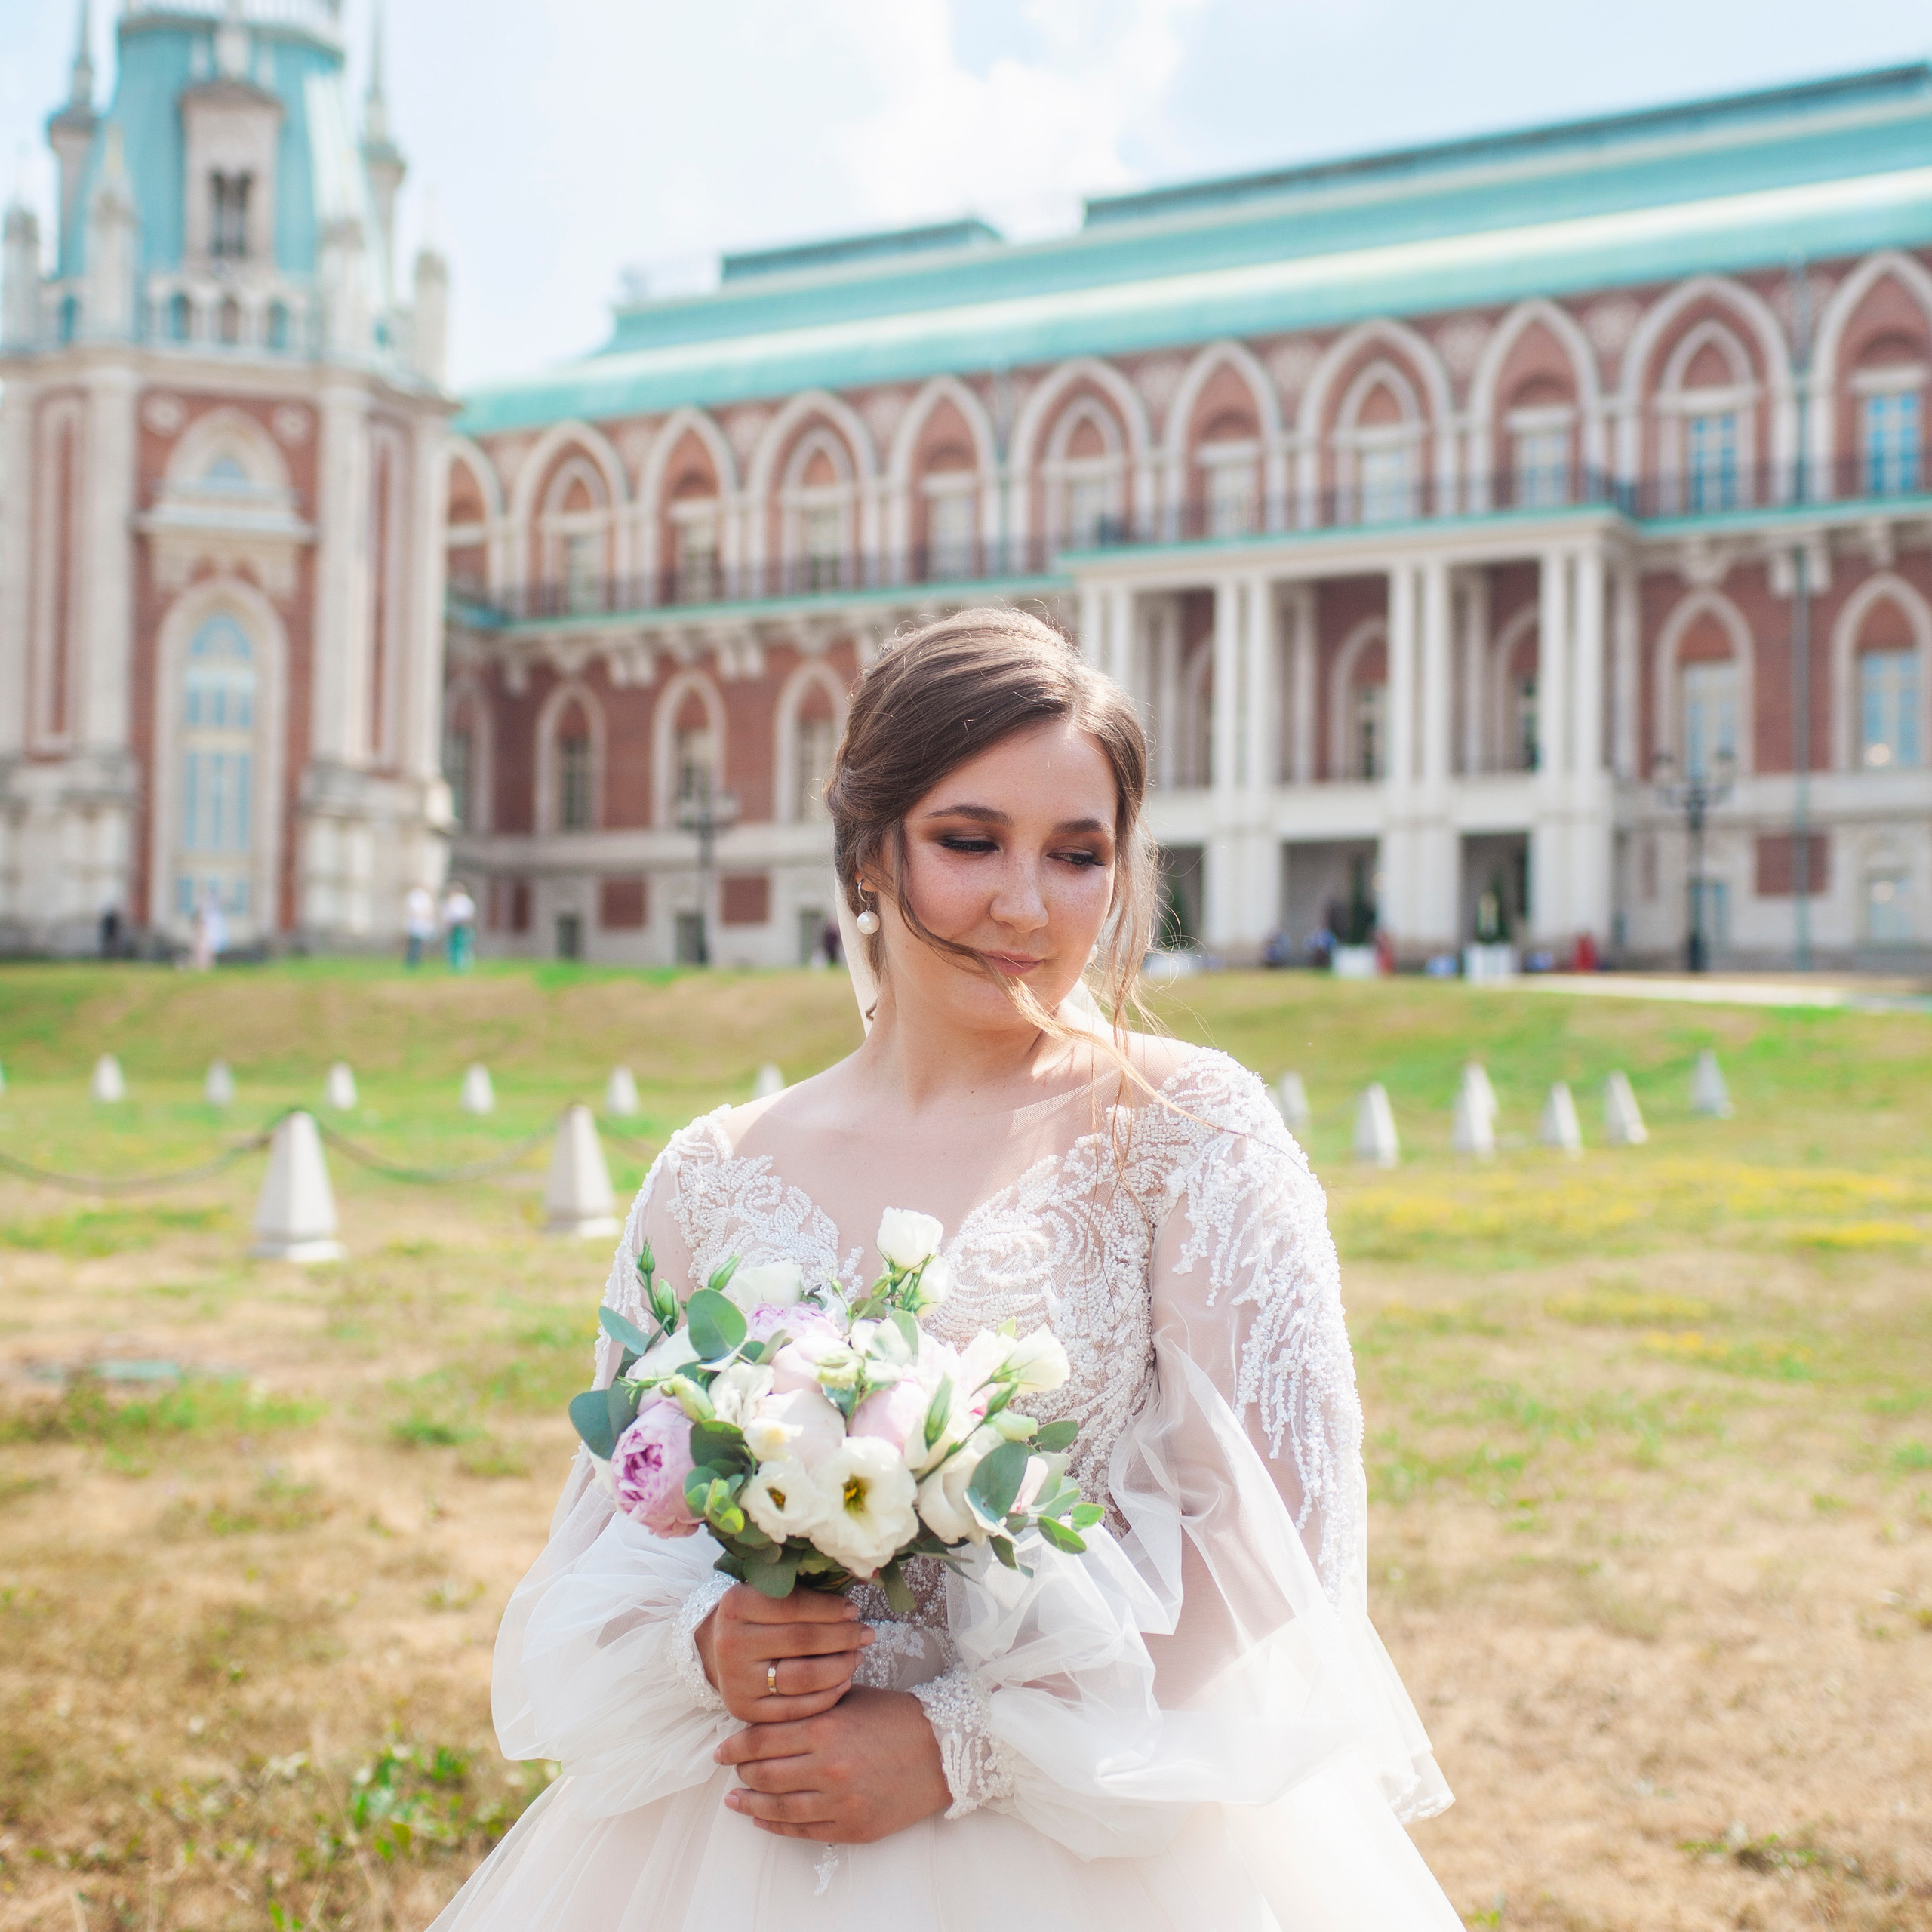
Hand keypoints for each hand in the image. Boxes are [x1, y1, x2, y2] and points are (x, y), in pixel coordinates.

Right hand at [695, 1583, 872, 1724]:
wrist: (719, 1651)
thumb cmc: (758, 1616)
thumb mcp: (768, 1594)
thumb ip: (801, 1591)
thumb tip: (851, 1596)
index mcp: (735, 1604)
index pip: (793, 1605)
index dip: (829, 1608)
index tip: (854, 1610)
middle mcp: (730, 1642)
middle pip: (801, 1640)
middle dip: (842, 1637)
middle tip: (866, 1634)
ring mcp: (735, 1680)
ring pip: (801, 1677)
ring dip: (839, 1667)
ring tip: (857, 1657)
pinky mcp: (744, 1710)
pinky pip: (794, 1708)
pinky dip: (826, 1697)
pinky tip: (844, 1683)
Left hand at [714, 1686, 948, 1842]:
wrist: (942, 1751)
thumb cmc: (894, 1717)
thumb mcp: (850, 1697)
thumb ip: (810, 1704)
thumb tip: (768, 1710)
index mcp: (825, 1729)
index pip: (761, 1740)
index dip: (735, 1746)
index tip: (722, 1749)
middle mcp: (828, 1769)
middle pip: (764, 1775)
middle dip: (741, 1773)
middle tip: (730, 1769)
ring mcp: (839, 1803)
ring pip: (777, 1808)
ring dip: (750, 1804)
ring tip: (736, 1799)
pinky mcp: (851, 1828)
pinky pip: (802, 1831)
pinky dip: (776, 1825)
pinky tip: (763, 1818)